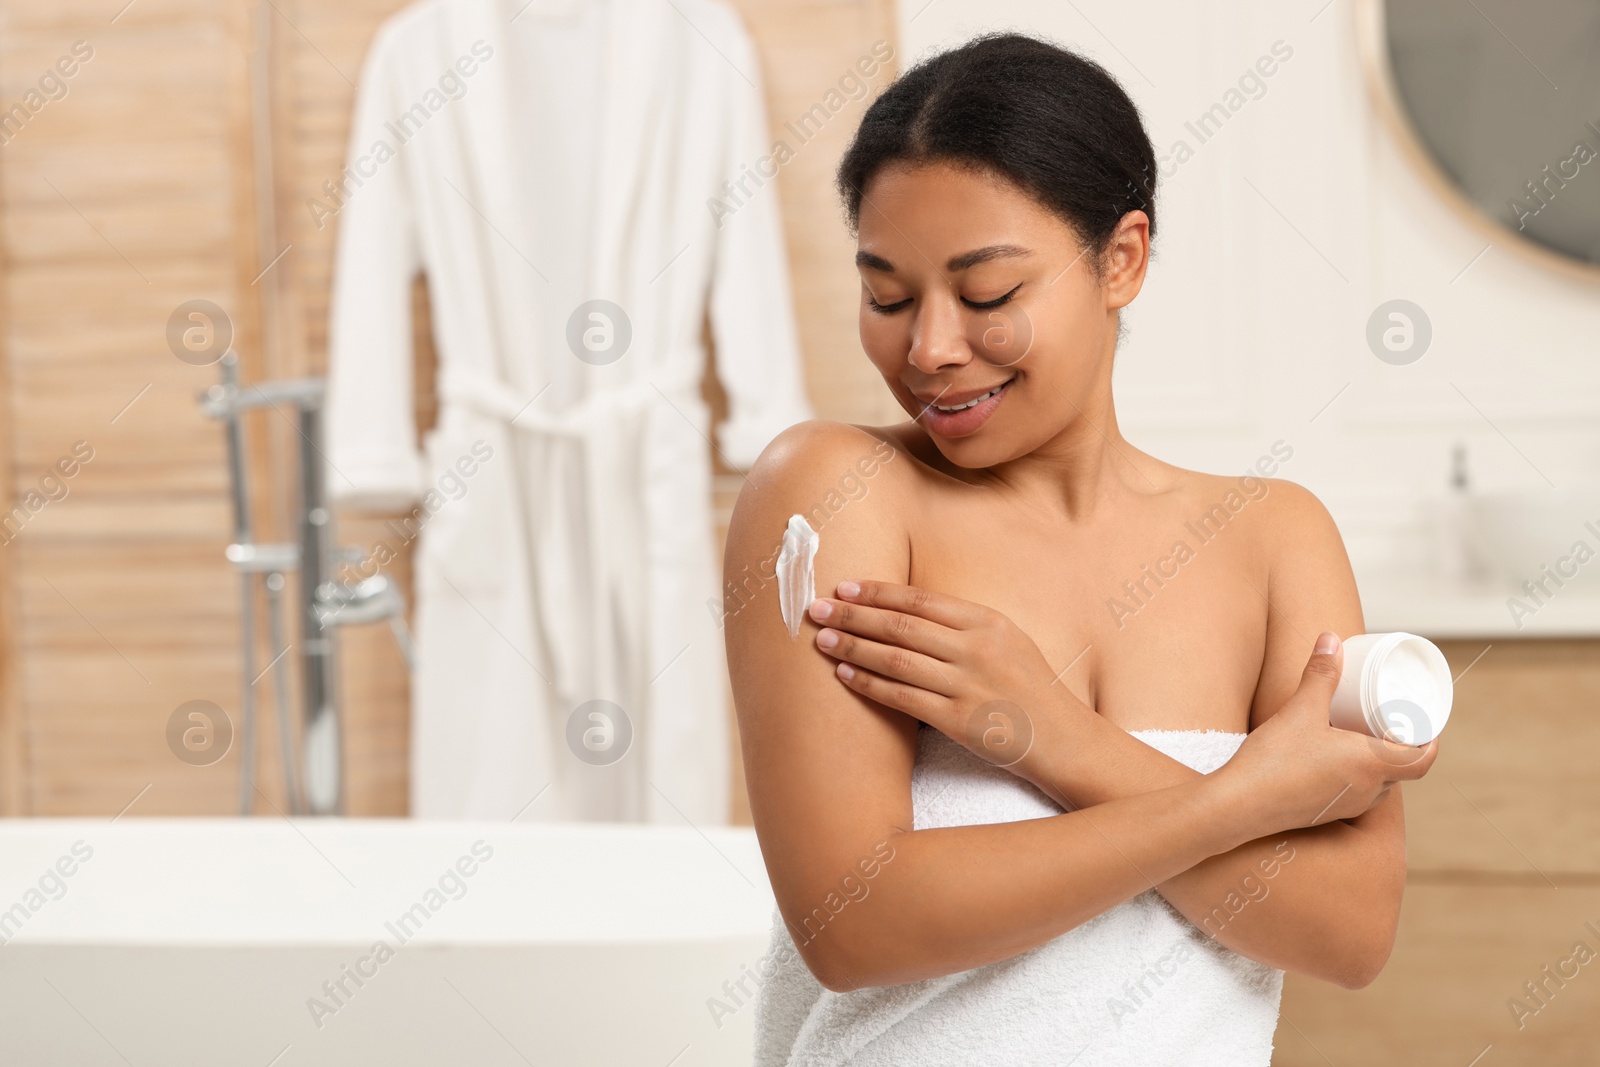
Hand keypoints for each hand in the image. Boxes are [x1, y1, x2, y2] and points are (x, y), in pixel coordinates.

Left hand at [807, 579, 1068, 767]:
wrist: (1064, 739)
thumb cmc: (1031, 688)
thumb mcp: (1008, 640)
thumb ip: (964, 625)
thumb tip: (907, 610)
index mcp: (988, 622)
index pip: (920, 600)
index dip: (877, 592)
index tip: (844, 587)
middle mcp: (976, 649)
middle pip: (901, 625)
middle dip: (853, 615)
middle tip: (817, 609)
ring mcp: (968, 685)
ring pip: (896, 659)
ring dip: (853, 647)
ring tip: (822, 639)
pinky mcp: (959, 721)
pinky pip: (903, 698)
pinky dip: (869, 684)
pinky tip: (845, 674)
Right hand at [1217, 632, 1439, 835]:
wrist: (1240, 805)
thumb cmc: (1275, 760)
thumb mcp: (1300, 710)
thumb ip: (1320, 674)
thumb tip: (1331, 639)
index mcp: (1372, 765)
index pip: (1422, 759)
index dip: (1430, 742)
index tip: (1426, 725)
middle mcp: (1367, 791)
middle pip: (1403, 772)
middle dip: (1402, 748)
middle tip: (1392, 723)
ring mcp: (1347, 806)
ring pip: (1380, 785)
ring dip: (1380, 764)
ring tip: (1364, 739)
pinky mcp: (1326, 814)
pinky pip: (1356, 794)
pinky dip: (1357, 776)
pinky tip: (1335, 761)